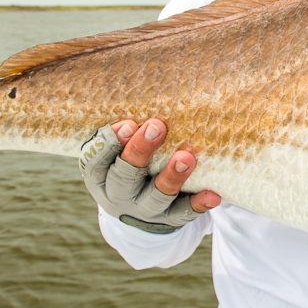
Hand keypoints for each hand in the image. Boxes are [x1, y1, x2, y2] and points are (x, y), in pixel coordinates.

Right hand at [79, 119, 219, 232]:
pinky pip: (183, 213)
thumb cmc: (126, 166)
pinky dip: (198, 204)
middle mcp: (118, 195)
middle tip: (157, 126)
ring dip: (171, 176)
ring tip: (187, 158)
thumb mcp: (115, 152)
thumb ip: (126, 129)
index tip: (128, 124)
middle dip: (140, 151)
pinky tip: (213, 195)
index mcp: (99, 176)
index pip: (94, 160)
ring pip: (156, 196)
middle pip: (124, 176)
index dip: (109, 143)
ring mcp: (142, 210)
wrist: (136, 214)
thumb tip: (150, 87)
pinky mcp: (167, 220)